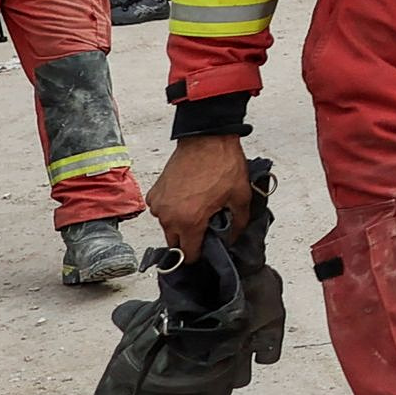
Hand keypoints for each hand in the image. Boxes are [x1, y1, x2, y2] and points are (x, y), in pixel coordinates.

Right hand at [147, 133, 254, 257]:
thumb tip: (232, 238)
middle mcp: (168, 216)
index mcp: (189, 222)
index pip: (188, 255)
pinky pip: (162, 211)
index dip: (200, 254)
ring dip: (180, 224)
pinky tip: (187, 197)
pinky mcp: (154, 192)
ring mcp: (158, 204)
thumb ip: (237, 224)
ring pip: (168, 227)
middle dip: (190, 240)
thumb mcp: (240, 198)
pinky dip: (172, 209)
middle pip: (175, 243)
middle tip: (206, 226)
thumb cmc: (222, 165)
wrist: (207, 139)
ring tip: (198, 207)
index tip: (207, 248)